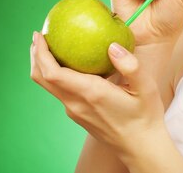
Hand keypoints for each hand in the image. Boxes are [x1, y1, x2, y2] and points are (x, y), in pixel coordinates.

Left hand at [30, 31, 162, 154]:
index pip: (53, 73)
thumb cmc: (145, 116)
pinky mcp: (78, 114)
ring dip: (43, 65)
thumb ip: (130, 66)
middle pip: (42, 78)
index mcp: (91, 93)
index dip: (41, 53)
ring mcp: (75, 111)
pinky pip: (59, 91)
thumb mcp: (146, 88)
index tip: (39, 34)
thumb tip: (112, 46)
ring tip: (50, 46)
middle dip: (36, 55)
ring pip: (49, 86)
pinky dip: (55, 74)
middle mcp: (76, 103)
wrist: (140, 146)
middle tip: (39, 35)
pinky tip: (70, 65)